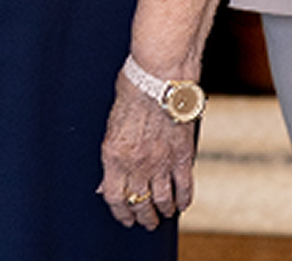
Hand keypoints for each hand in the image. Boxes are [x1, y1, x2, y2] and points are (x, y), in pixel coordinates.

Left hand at [98, 70, 197, 229]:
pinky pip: (184, 187)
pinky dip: (183, 199)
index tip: (125, 217)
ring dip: (162, 211)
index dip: (120, 211)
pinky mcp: (182, 155)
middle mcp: (136, 163)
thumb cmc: (133, 86)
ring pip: (162, 200)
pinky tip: (181, 204)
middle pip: (139, 202)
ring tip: (162, 214)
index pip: (114, 196)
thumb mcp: (112, 119)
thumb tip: (107, 175)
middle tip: (146, 220)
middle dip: (142, 215)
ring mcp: (161, 161)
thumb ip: (112, 150)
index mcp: (113, 153)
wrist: (160, 72)